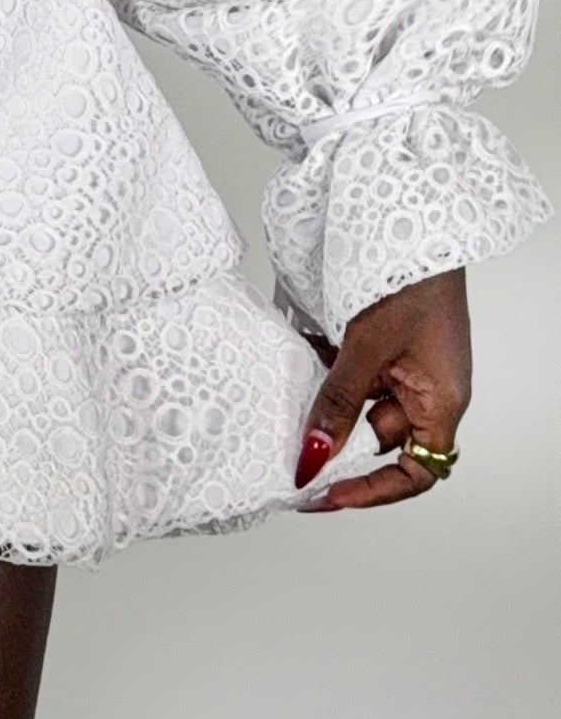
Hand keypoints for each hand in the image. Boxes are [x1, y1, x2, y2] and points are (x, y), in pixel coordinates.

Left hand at [295, 268, 470, 510]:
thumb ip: (337, 402)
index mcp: (440, 401)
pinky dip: (319, 373)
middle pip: (376, 439)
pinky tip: (288, 370)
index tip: (326, 495)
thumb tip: (314, 457)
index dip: (372, 491)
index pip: (415, 471)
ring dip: (320, 408)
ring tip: (279, 417)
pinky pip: (346, 373)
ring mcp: (402, 366)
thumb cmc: (409, 281)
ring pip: (355, 404)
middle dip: (334, 447)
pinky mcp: (378, 343)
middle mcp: (424, 390)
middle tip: (286, 459)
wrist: (409, 223)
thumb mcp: (366, 347)